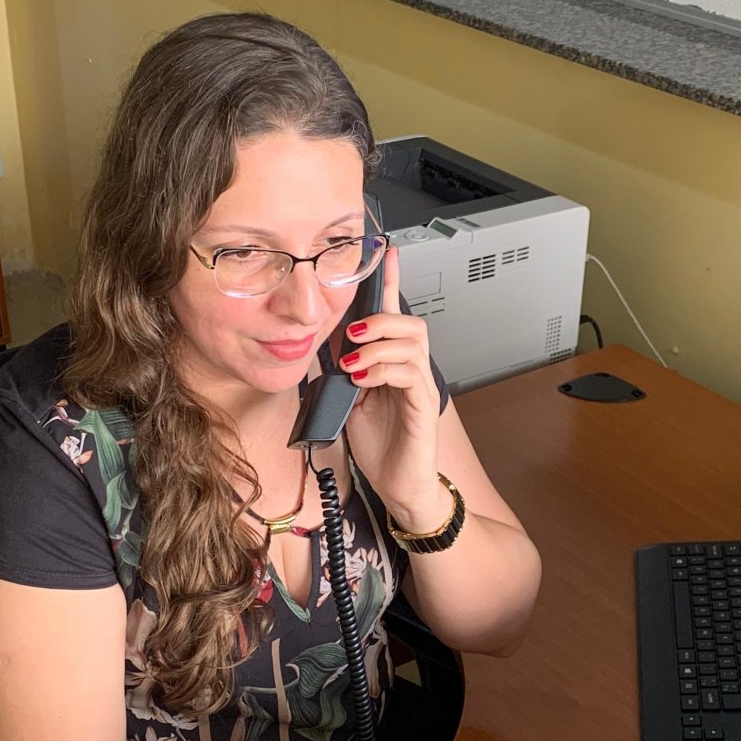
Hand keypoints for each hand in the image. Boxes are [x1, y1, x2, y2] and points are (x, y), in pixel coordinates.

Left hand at [338, 246, 449, 532]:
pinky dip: (383, 369)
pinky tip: (363, 379)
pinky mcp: (422, 408)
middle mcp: (410, 371)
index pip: (394, 316)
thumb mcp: (347, 402)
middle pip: (411, 323)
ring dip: (378, 343)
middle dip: (380, 318)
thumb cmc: (380, 447)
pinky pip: (410, 374)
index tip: (384, 253)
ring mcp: (419, 388)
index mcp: (391, 365)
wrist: (399, 488)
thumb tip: (318, 349)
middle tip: (351, 332)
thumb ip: (339, 373)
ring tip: (352, 359)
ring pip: (412, 342)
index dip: (390, 283)